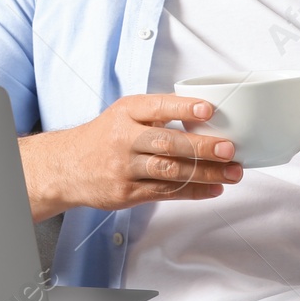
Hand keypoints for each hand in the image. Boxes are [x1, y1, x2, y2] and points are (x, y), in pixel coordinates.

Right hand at [22, 94, 244, 220]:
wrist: (67, 167)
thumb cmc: (103, 137)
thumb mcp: (123, 114)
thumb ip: (157, 114)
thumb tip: (204, 117)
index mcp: (126, 113)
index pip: (158, 107)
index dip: (184, 109)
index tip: (208, 110)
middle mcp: (124, 139)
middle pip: (168, 143)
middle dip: (202, 147)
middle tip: (229, 148)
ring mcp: (125, 168)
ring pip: (170, 171)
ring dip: (205, 173)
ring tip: (232, 172)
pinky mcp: (127, 193)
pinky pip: (166, 193)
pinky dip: (193, 191)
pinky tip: (213, 188)